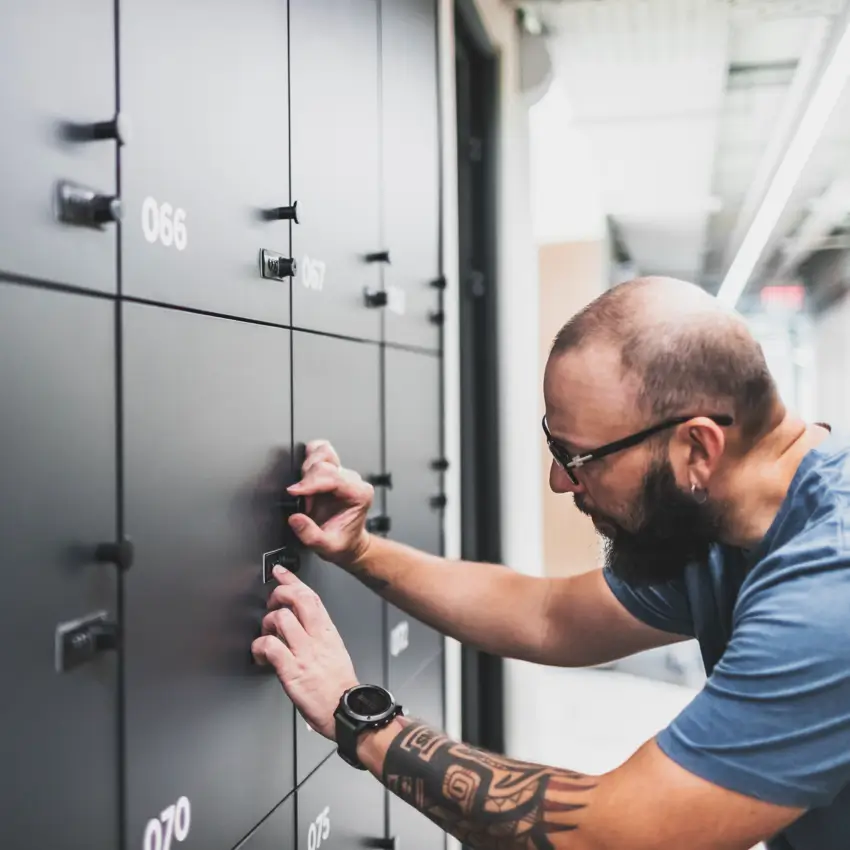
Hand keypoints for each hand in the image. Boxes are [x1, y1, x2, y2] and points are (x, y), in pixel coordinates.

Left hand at [252, 566, 358, 739]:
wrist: (347, 711)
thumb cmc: (340, 688)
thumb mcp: (335, 652)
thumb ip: (318, 636)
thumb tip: (299, 626)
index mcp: (328, 632)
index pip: (311, 596)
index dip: (293, 580)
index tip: (280, 572)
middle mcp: (317, 638)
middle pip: (297, 599)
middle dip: (279, 594)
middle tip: (271, 603)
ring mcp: (305, 653)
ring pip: (281, 619)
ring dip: (267, 623)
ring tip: (266, 634)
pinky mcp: (293, 671)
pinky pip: (270, 647)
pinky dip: (259, 647)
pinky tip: (260, 655)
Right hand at [287, 439, 373, 567]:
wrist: (349, 544)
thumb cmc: (343, 543)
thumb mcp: (327, 547)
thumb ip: (310, 535)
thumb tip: (295, 518)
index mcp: (359, 494)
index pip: (333, 477)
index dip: (310, 483)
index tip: (294, 492)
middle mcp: (353, 480)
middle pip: (326, 463)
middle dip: (307, 479)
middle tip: (302, 500)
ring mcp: (343, 474)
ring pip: (323, 452)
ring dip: (308, 467)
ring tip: (305, 488)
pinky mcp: (333, 471)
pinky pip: (320, 452)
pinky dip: (309, 458)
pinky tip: (305, 475)